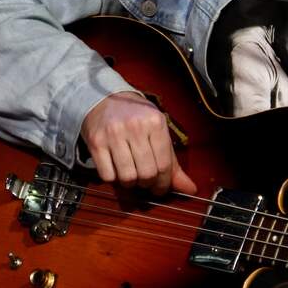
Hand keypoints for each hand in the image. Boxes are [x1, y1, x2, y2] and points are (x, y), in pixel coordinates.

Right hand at [80, 91, 196, 193]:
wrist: (104, 99)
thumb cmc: (136, 118)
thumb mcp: (158, 132)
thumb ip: (173, 163)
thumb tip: (190, 189)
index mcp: (155, 123)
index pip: (164, 165)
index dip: (164, 183)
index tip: (161, 188)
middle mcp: (135, 127)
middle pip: (146, 174)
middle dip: (148, 184)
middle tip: (146, 181)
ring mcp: (113, 134)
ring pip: (127, 177)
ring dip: (131, 183)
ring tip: (132, 175)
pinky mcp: (96, 142)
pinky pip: (107, 175)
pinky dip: (113, 179)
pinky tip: (116, 169)